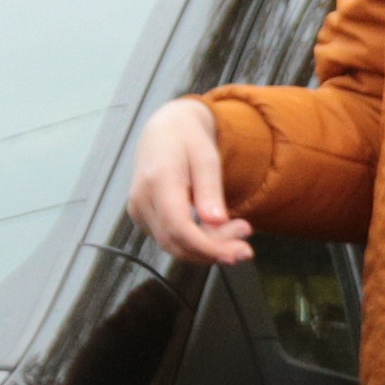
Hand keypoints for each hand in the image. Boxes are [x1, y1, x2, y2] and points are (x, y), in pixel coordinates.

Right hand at [128, 102, 255, 267]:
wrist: (164, 131)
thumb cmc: (187, 140)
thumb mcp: (206, 157)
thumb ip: (210, 190)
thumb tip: (215, 222)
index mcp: (158, 179)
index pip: (179, 226)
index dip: (207, 246)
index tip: (235, 253)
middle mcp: (142, 199)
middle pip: (177, 241)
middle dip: (213, 250)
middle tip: (246, 248)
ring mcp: (138, 210)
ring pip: (173, 246)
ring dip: (207, 250)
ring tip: (237, 239)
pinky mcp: (143, 218)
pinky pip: (170, 240)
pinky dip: (195, 244)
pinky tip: (217, 235)